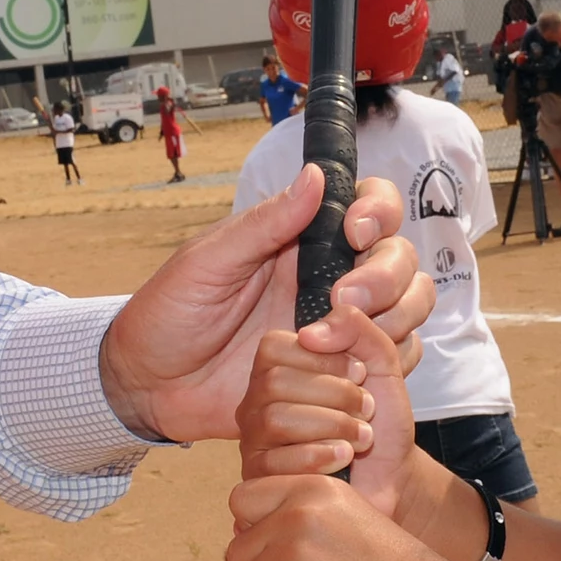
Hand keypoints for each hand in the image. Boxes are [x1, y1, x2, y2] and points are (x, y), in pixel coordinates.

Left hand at [102, 168, 434, 443]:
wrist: (150, 386)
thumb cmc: (170, 313)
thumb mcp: (209, 261)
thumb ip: (265, 223)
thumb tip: (314, 174)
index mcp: (304, 241)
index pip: (370, 209)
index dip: (378, 212)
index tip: (355, 230)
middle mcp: (332, 278)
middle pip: (401, 260)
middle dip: (385, 276)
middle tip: (342, 299)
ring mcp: (341, 327)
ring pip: (409, 310)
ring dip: (391, 321)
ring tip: (330, 342)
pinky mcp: (339, 374)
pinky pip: (391, 364)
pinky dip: (385, 365)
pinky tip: (348, 373)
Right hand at [236, 315, 419, 518]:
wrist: (391, 473)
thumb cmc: (380, 418)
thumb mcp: (380, 360)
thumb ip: (354, 327)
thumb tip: (309, 333)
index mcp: (277, 367)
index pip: (273, 347)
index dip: (324, 359)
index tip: (360, 373)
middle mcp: (257, 400)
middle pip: (274, 384)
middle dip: (335, 394)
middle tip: (367, 408)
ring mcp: (254, 440)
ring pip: (275, 421)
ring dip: (333, 425)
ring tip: (362, 435)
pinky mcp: (259, 479)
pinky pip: (277, 462)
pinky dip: (322, 456)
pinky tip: (344, 458)